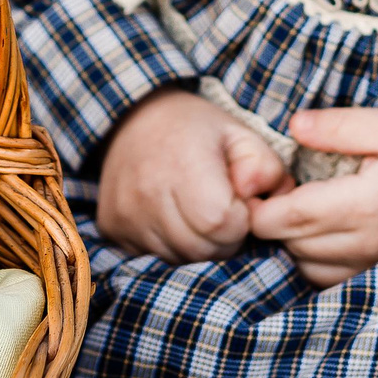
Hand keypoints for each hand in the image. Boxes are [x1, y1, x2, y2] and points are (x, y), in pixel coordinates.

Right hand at [97, 86, 290, 263]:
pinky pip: (154, 258)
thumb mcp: (240, 134)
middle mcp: (149, 194)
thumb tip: (260, 202)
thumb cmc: (196, 129)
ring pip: (180, 258)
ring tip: (197, 212)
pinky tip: (174, 218)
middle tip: (221, 208)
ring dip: (198, 245)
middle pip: (203, 249)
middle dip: (223, 238)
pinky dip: (172, 246)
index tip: (238, 201)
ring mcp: (127, 215)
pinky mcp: (113, 228)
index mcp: (184, 167)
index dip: (241, 220)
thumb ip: (265, 167)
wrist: (134, 118)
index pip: (222, 224)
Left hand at [246, 107, 377, 286]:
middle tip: (276, 185)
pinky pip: (327, 278)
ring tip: (299, 205)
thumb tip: (291, 126)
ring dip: (290, 240)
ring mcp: (371, 263)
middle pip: (288, 245)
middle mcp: (362, 243)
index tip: (258, 180)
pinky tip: (319, 230)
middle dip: (271, 218)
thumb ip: (339, 126)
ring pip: (304, 267)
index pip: (284, 219)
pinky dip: (311, 258)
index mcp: (361, 205)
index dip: (259, 205)